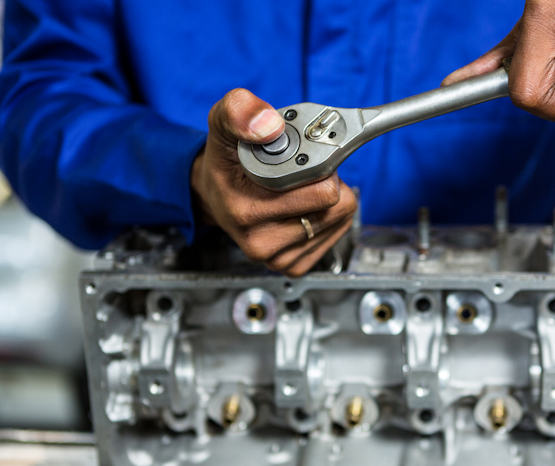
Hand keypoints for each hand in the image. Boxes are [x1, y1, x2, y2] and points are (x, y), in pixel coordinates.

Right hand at [191, 89, 356, 276]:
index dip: (323, 164)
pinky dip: (327, 216)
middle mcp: (261, 242)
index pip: (323, 192)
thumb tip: (271, 126)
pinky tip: (304, 205)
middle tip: (304, 168)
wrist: (215, 193)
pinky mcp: (293, 266)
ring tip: (301, 186)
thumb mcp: (222, 124)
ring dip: (327, 198)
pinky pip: (335, 235)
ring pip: (339, 220)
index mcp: (247, 210)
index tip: (308, 154)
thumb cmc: (226, 162)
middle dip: (327, 179)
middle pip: (337, 206)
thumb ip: (240, 111)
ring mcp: (278, 258)